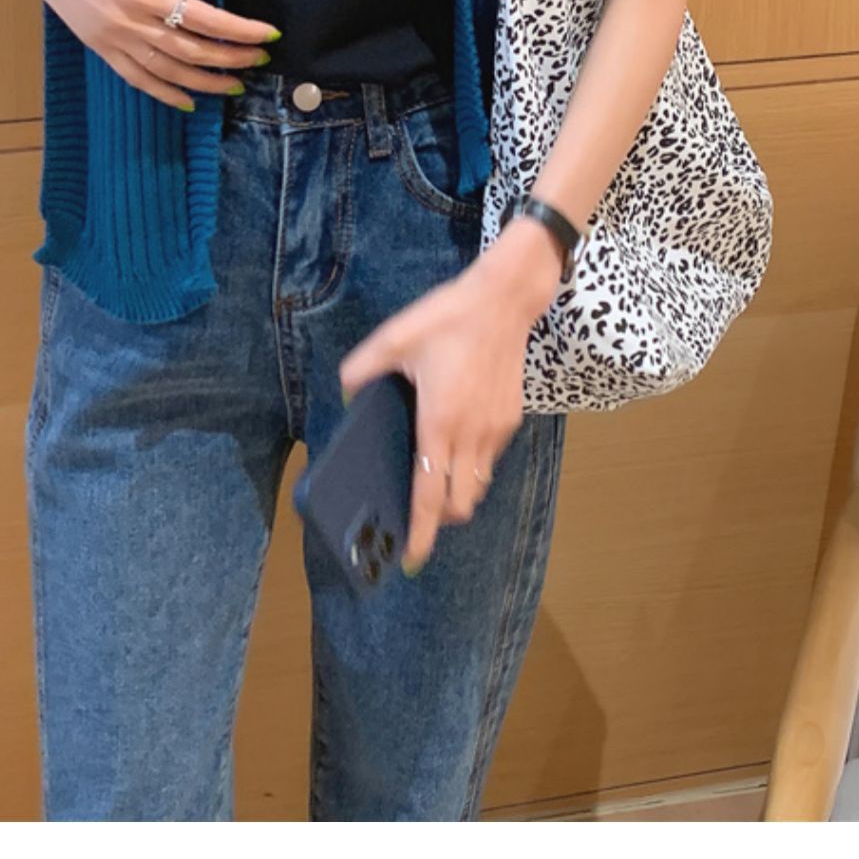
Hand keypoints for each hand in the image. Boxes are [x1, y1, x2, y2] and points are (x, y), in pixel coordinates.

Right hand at [0, 0, 277, 110]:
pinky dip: (164, 93)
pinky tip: (188, 101)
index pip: (205, 20)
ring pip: (168, 72)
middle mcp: (127, 22)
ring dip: (205, 82)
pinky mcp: (97, 46)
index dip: (241, 31)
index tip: (268, 34)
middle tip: (261, 58)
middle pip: (192, 51)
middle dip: (232, 58)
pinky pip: (136, 78)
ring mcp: (110, 38)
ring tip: (235, 85)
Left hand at [337, 214, 564, 573]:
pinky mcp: (512, 418)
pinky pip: (490, 458)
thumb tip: (346, 394)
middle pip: (460, 503)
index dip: (422, 532)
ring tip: (435, 483)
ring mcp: (496, 429)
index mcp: (439, 422)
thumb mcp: (394, 337)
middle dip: (440, 519)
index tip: (412, 559)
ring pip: (479, 483)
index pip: (430, 494)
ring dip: (459, 494)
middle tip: (417, 516)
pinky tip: (455, 444)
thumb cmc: (447, 318)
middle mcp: (471, 435)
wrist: (505, 299)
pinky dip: (473, 466)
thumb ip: (362, 369)